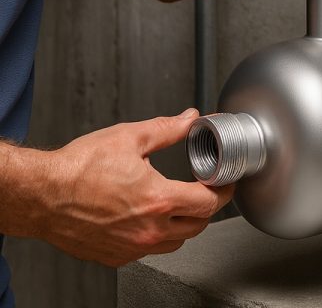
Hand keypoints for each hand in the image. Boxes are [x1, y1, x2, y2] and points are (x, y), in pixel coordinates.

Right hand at [34, 109, 230, 266]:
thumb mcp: (130, 137)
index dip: (223, 190)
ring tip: (181, 202)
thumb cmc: (79, 168)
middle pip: (198, 225)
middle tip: (207, 190)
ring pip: (176, 242)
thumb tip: (190, 119)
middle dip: (208, 207)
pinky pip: (149, 250)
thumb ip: (168, 128)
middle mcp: (148, 229)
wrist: (41, 194)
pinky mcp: (115, 256)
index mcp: (157, 199)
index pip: (208, 202)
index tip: (226, 182)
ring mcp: (131, 247)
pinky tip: (151, 217)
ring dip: (185, 223)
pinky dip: (158, 235)